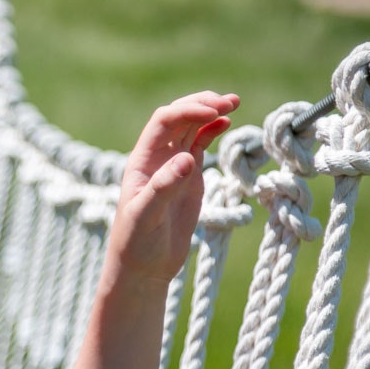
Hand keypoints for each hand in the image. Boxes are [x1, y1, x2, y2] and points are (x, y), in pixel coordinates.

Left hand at [113, 91, 238, 282]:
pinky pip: (200, 145)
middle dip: (201, 105)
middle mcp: (156, 158)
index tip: (213, 112)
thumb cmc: (136, 243)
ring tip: (233, 102)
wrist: (144, 267)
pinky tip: (226, 122)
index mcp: (141, 161)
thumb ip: (163, 187)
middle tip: (230, 101)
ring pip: (190, 128)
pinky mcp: (188, 178)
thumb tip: (188, 159)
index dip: (187, 111)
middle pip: (178, 118)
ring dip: (210, 112)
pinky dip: (212, 131)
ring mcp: (174, 166)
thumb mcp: (147, 216)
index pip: (163, 122)